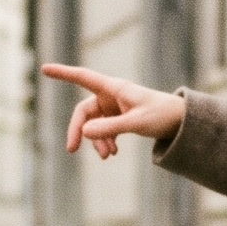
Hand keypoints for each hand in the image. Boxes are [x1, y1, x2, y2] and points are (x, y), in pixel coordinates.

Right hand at [42, 63, 186, 159]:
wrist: (181, 122)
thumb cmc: (161, 115)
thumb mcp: (136, 123)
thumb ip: (110, 128)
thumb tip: (84, 133)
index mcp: (114, 88)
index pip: (82, 77)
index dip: (63, 73)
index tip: (44, 69)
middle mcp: (111, 96)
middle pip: (84, 112)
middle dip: (78, 131)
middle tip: (72, 149)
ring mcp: (114, 108)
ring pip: (94, 125)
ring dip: (97, 141)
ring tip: (108, 156)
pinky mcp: (120, 118)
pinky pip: (104, 130)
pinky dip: (105, 142)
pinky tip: (113, 153)